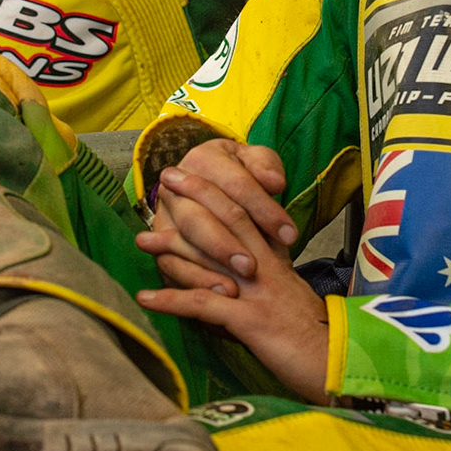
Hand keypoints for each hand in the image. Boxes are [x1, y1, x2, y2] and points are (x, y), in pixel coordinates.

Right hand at [134, 140, 294, 294]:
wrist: (214, 186)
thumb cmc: (242, 176)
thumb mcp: (258, 162)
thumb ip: (266, 167)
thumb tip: (273, 182)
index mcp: (201, 159)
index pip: (235, 185)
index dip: (264, 210)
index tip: (290, 236)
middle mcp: (174, 188)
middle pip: (198, 216)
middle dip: (227, 244)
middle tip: (253, 267)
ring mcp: (163, 218)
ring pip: (180, 242)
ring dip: (208, 266)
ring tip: (236, 287)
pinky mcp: (160, 246)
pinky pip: (171, 265)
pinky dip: (194, 281)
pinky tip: (220, 292)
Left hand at [134, 142, 328, 403]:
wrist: (339, 363)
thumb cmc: (315, 340)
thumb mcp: (291, 302)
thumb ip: (269, 282)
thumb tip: (241, 276)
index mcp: (276, 263)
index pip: (246, 217)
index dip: (220, 193)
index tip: (195, 177)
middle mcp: (266, 269)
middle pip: (228, 221)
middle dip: (196, 198)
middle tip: (166, 178)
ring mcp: (257, 293)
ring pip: (211, 259)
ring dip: (171, 249)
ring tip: (141, 240)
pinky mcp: (250, 321)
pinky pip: (203, 305)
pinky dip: (171, 301)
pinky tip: (145, 299)